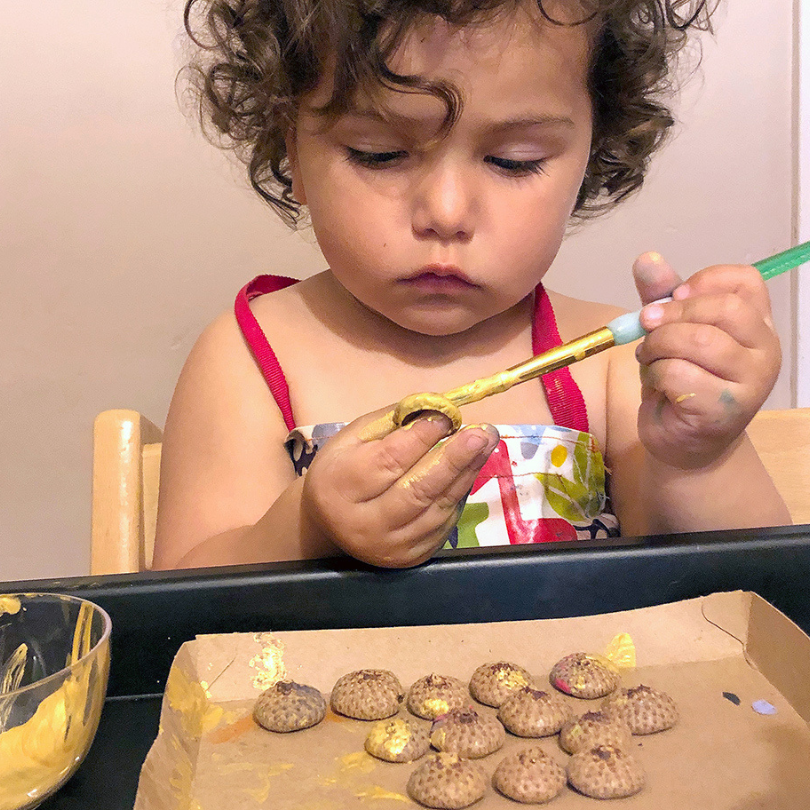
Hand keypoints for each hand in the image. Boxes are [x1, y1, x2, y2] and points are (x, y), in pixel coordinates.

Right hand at [300, 408, 498, 566]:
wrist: (331, 526)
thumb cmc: (344, 472)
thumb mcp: (353, 439)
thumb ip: (391, 423)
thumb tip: (437, 408)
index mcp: (340, 486)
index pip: (388, 460)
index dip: (421, 437)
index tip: (446, 415)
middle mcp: (364, 523)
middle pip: (417, 489)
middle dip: (454, 458)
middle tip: (481, 433)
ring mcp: (390, 545)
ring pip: (437, 507)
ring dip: (466, 473)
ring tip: (486, 443)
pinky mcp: (412, 557)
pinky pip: (444, 522)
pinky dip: (460, 493)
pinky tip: (470, 469)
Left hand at [633, 252, 780, 469]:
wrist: (683, 441)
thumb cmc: (681, 381)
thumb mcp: (670, 332)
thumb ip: (661, 296)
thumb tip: (646, 258)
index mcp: (757, 324)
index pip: (746, 282)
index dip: (703, 281)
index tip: (674, 296)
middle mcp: (765, 350)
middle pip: (724, 309)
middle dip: (673, 313)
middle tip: (647, 325)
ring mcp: (751, 382)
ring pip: (700, 341)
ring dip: (658, 345)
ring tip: (648, 357)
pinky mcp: (725, 409)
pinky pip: (680, 374)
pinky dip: (655, 374)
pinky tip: (656, 384)